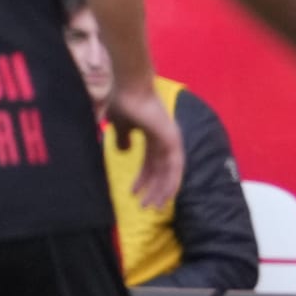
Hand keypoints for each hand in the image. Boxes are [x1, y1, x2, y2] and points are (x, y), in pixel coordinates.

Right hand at [106, 83, 184, 209]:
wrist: (128, 88)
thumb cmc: (123, 101)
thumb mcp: (120, 126)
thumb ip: (123, 138)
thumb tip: (123, 151)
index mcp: (153, 136)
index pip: (151, 163)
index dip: (143, 179)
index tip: (133, 193)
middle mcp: (165, 140)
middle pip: (161, 171)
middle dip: (153, 190)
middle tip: (146, 207)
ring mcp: (171, 140)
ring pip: (169, 172)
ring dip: (162, 190)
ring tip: (153, 207)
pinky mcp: (173, 141)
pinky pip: (175, 167)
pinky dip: (171, 182)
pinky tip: (166, 196)